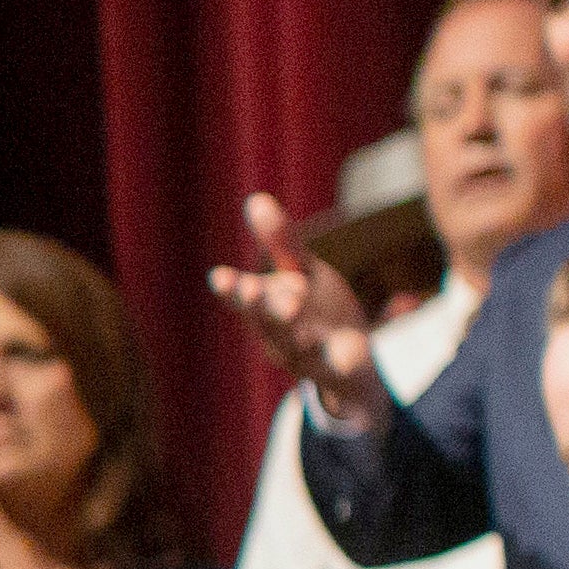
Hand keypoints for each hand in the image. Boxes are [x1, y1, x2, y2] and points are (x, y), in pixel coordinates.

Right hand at [205, 190, 382, 424]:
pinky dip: (334, 358)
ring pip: (294, 343)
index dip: (232, 289)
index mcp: (267, 307)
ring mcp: (306, 356)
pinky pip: (333, 366)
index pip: (245, 296)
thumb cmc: (316, 313)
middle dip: (257, 305)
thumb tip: (255, 199)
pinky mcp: (336, 370)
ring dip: (292, 328)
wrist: (349, 369)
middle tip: (249, 289)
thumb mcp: (301, 273)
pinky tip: (336, 347)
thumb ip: (280, 242)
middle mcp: (279, 333)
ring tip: (291, 307)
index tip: (219, 277)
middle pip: (266, 319)